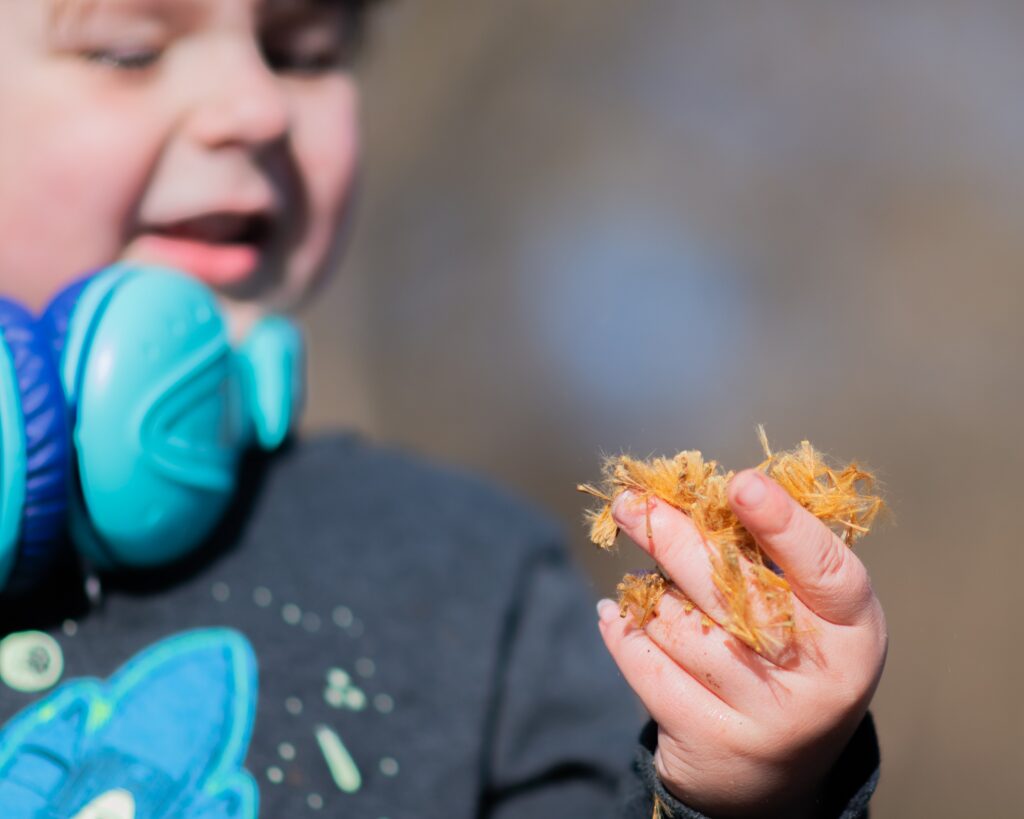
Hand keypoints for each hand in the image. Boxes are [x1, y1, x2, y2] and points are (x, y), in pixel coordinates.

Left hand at [597, 470, 886, 817]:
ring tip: (641, 576)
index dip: (784, 524)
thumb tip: (696, 490)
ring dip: (648, 591)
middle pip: (733, 590)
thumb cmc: (787, 655)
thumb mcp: (808, 610)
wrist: (772, 775)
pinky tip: (614, 614)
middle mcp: (818, 678)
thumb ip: (768, 556)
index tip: (741, 482)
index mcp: (853, 630)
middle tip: (630, 503)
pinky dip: (623, 630)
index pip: (825, 569)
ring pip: (681, 625)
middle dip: (671, 537)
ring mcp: (766, 716)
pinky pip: (648, 665)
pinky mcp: (711, 740)